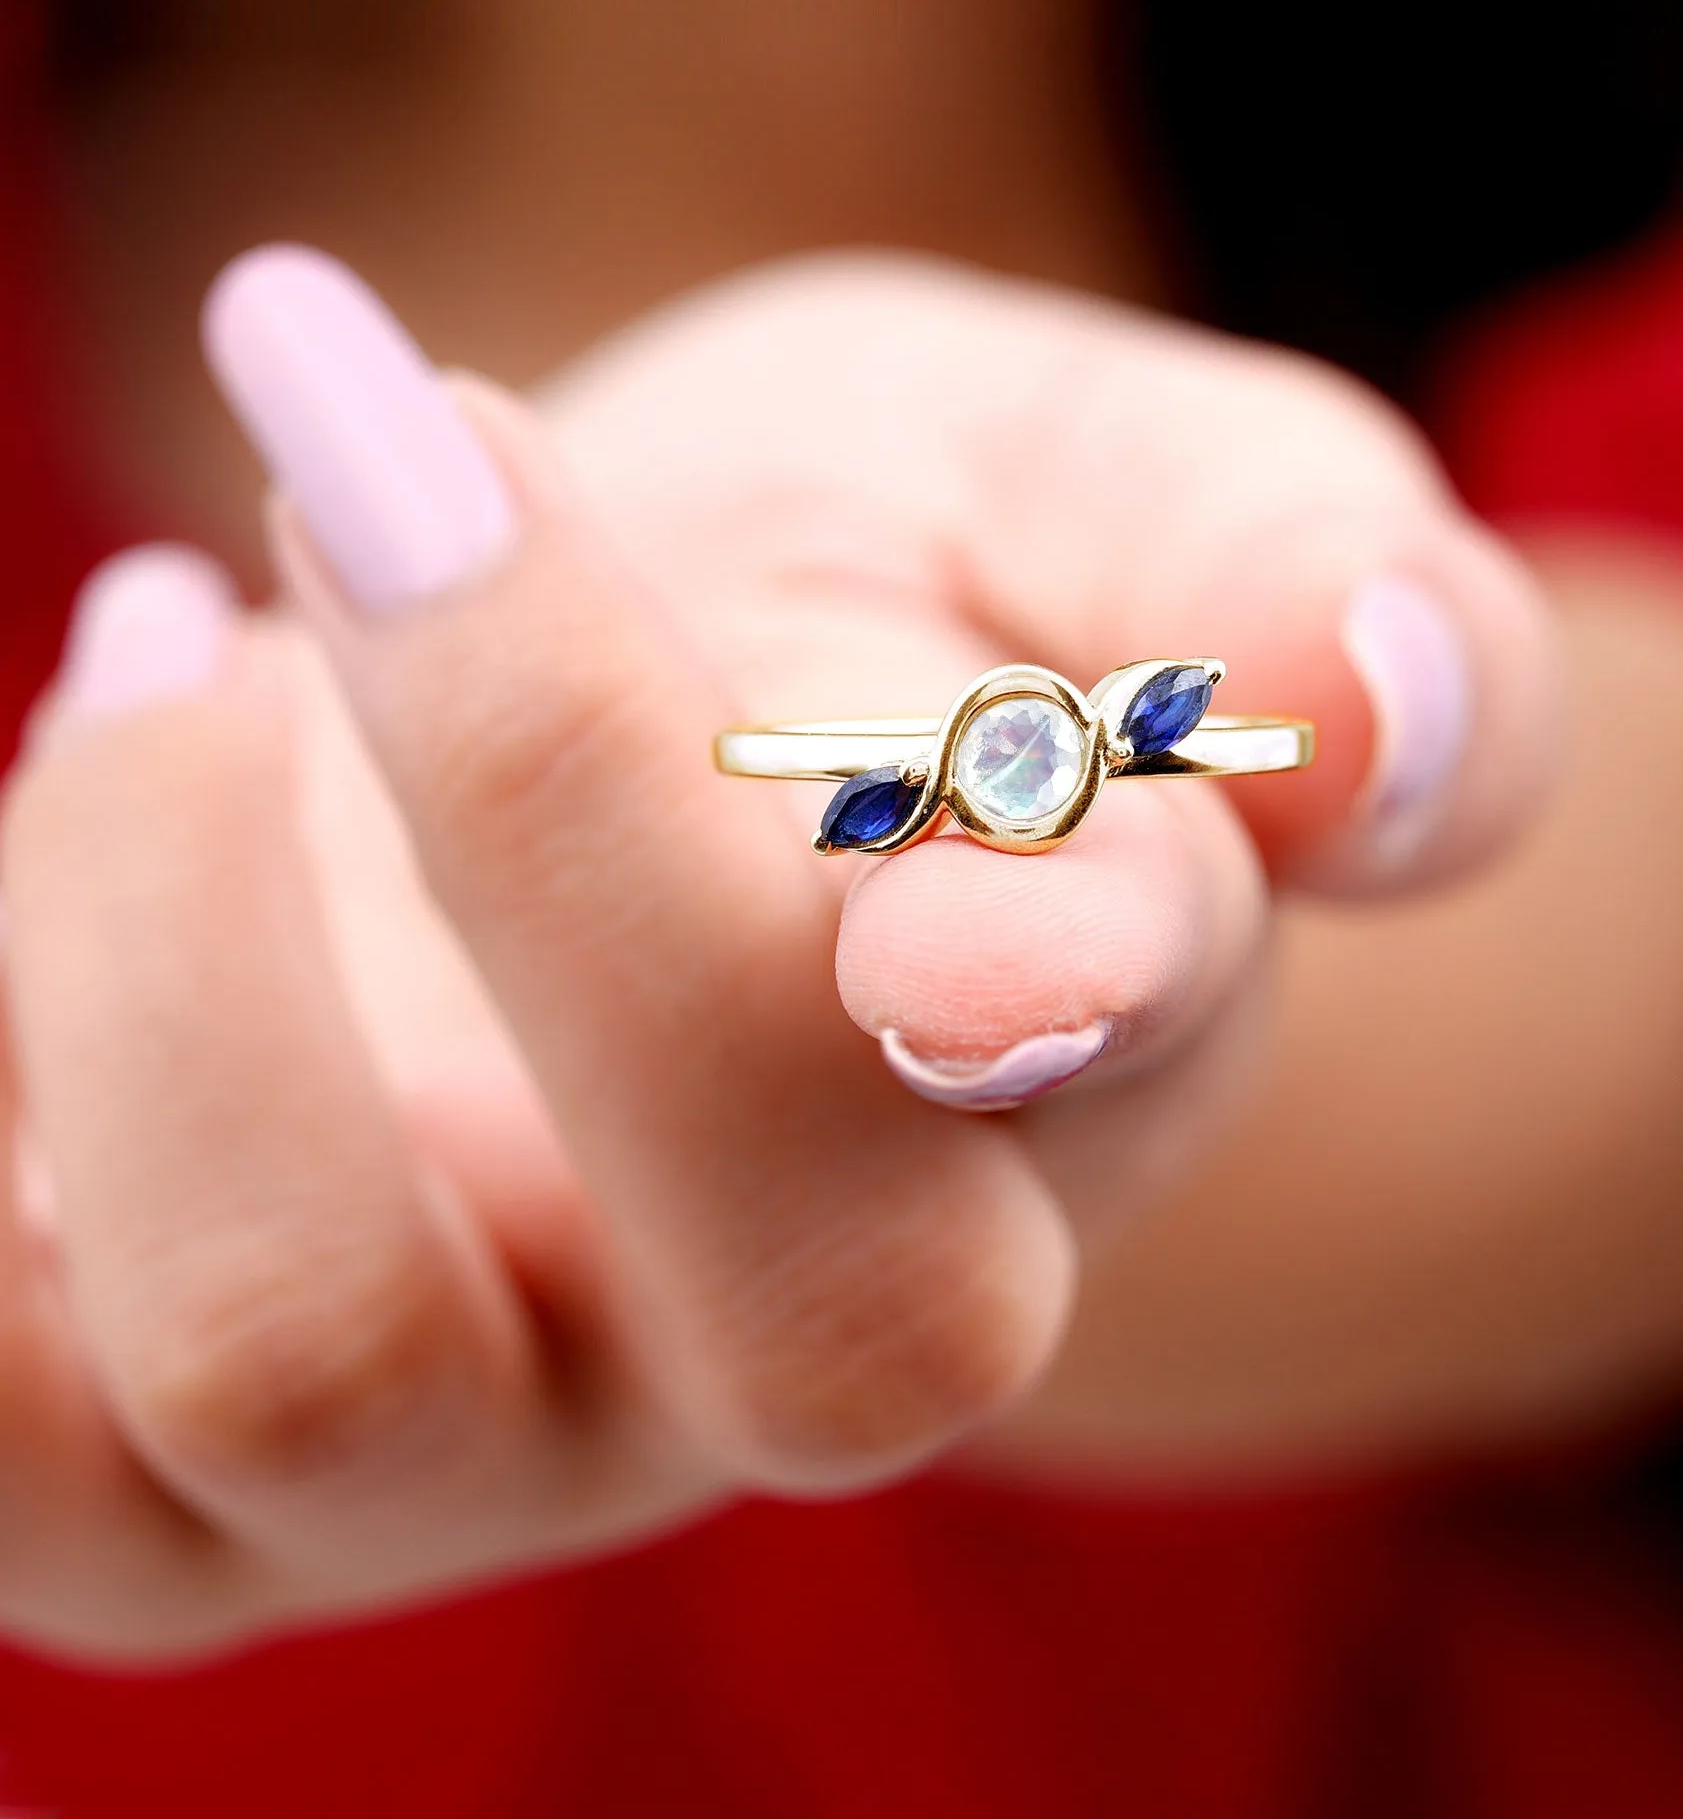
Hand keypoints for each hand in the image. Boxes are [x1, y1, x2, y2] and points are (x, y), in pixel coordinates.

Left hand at [0, 248, 1557, 1656]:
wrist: (643, 714)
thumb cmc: (926, 596)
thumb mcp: (1134, 496)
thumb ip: (1304, 584)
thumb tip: (1365, 702)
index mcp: (1076, 1082)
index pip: (1117, 1069)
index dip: (1075, 938)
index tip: (947, 775)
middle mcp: (802, 1327)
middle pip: (785, 1311)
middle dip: (556, 813)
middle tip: (388, 442)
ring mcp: (488, 1420)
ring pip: (307, 1363)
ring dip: (160, 935)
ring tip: (176, 634)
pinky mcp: (180, 1430)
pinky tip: (92, 777)